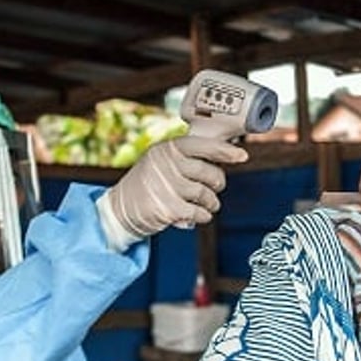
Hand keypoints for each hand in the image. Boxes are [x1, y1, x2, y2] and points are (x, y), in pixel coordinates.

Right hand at [100, 135, 247, 248]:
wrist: (119, 211)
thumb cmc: (145, 186)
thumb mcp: (160, 162)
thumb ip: (184, 157)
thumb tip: (221, 154)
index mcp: (166, 150)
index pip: (201, 144)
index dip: (224, 150)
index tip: (241, 155)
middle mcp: (166, 165)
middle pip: (209, 172)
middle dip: (217, 183)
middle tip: (214, 187)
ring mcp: (166, 187)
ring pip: (206, 194)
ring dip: (211, 202)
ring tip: (204, 204)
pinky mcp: (168, 209)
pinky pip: (199, 213)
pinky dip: (202, 216)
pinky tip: (195, 215)